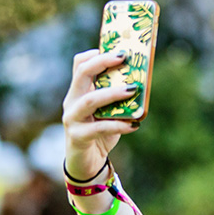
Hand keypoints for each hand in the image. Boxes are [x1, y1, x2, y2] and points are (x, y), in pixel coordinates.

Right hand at [62, 49, 140, 179]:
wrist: (86, 164)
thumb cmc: (100, 134)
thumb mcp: (108, 112)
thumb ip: (117, 98)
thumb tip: (141, 83)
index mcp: (78, 92)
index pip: (79, 64)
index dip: (94, 54)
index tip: (115, 50)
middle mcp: (72, 101)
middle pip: (82, 74)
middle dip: (102, 62)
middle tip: (124, 57)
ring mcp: (72, 119)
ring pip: (90, 100)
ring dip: (113, 93)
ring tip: (132, 89)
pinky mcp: (78, 136)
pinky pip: (100, 128)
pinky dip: (119, 125)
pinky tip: (134, 125)